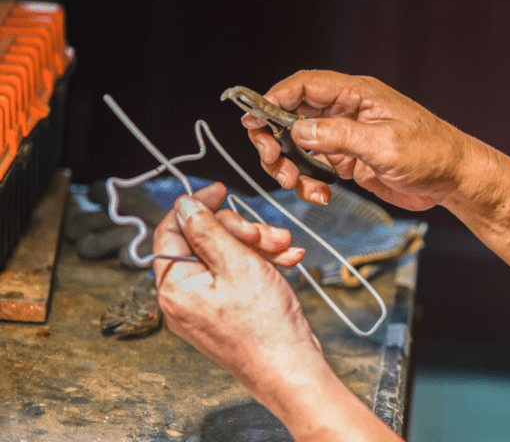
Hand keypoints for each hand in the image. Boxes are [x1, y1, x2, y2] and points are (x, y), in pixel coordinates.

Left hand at [152, 183, 323, 400]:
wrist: (289, 369)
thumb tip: (183, 205)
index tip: (220, 190)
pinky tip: (287, 261)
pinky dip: (260, 265)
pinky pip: (236, 277)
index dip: (196, 206)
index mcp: (174, 285)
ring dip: (258, 246)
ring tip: (286, 249)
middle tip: (268, 235)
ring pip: (225, 257)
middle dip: (241, 231)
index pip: (171, 231)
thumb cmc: (263, 323)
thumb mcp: (237, 263)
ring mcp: (203, 307)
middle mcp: (182, 297)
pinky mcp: (224, 313)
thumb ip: (207, 230)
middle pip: (203, 241)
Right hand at [243, 70, 480, 210]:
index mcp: (358, 94)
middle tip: (273, 161)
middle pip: (293, 114)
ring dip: (289, 164)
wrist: (454, 180)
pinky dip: (308, 181)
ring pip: (299, 143)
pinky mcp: (349, 159)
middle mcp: (348, 111)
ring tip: (295, 183)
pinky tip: (320, 194)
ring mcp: (347, 136)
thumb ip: (339, 136)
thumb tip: (299, 129)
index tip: (254, 119)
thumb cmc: (431, 154)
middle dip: (275, 137)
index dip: (274, 98)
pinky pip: (314, 166)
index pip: (305, 85)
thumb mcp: (384, 145)